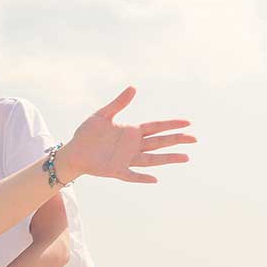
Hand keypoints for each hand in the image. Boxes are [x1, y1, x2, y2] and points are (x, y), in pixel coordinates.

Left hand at [57, 87, 194, 183]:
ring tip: (186, 157)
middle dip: (177, 140)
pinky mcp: (116, 170)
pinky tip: (154, 179)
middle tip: (194, 139)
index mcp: (131, 132)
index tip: (188, 123)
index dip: (171, 125)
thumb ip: (118, 104)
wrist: (72, 152)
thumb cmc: (87, 134)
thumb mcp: (102, 115)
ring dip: (168, 158)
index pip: (156, 127)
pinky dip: (142, 178)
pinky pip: (132, 175)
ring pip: (152, 159)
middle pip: (159, 142)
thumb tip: (133, 87)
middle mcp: (133, 146)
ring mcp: (126, 159)